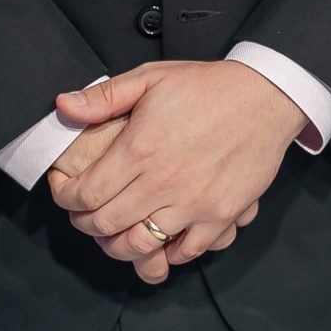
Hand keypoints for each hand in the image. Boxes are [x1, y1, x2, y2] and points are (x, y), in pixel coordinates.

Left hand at [45, 61, 299, 284]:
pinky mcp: (221, 214)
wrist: (267, 96)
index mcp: (140, 148)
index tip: (65, 192)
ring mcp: (194, 202)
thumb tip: (63, 107)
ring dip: (119, 245)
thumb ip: (104, 96)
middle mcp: (163, 181)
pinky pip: (186, 251)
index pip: (85, 194)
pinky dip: (167, 253)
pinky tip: (161, 240)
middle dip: (86, 223)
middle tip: (87, 214)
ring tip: (117, 233)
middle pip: (105, 225)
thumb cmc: (209, 86)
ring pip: (139, 246)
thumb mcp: (152, 77)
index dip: (65, 198)